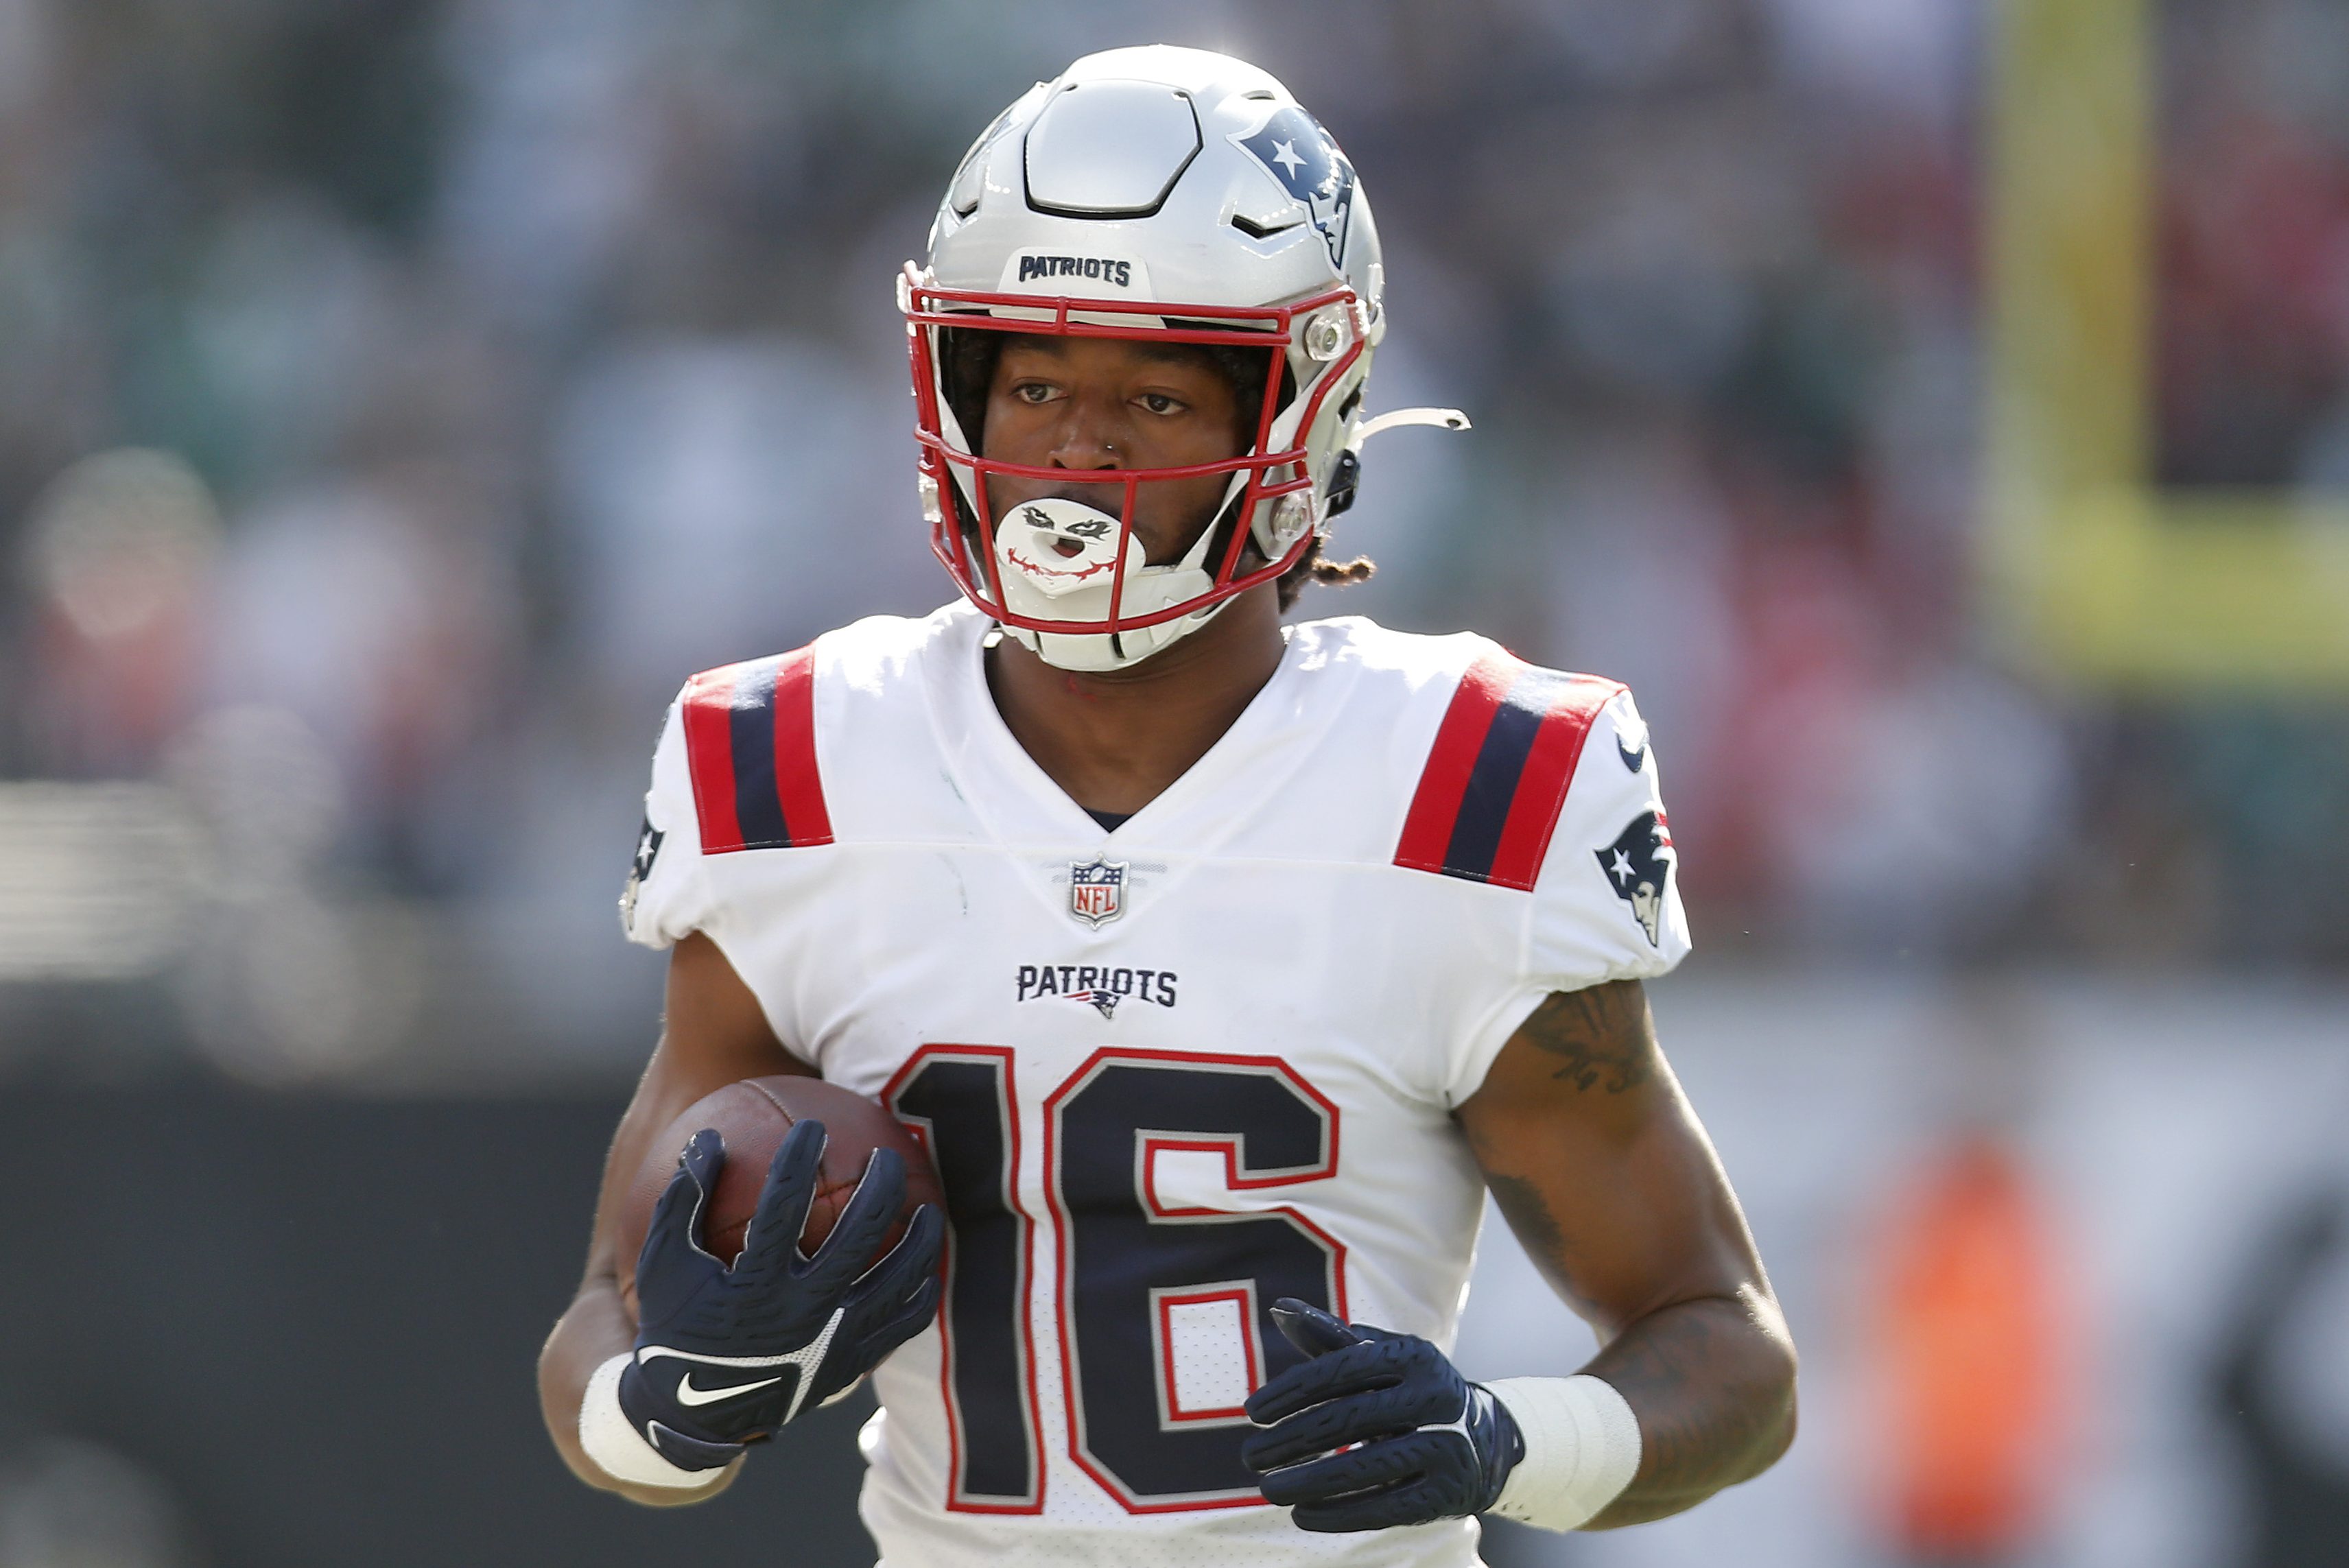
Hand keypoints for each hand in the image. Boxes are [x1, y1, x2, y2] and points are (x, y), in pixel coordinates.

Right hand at [617, 1119, 944, 1472]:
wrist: (696, 1413)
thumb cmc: (677, 1323)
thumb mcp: (664, 1264)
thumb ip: (683, 1199)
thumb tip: (708, 1136)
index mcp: (753, 1286)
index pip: (783, 1206)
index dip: (798, 1160)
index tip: (812, 1126)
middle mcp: (800, 1314)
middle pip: (858, 1236)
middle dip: (879, 1185)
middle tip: (886, 1155)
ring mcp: (831, 1343)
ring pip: (895, 1281)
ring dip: (918, 1239)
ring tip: (928, 1207)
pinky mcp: (851, 1365)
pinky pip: (902, 1325)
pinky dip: (920, 1294)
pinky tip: (928, 1269)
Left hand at [1242, 1298, 1523, 1531]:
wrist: (1485, 1439)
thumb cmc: (1409, 1390)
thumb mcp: (1379, 1357)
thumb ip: (1328, 1336)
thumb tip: (1279, 1308)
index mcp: (1414, 1356)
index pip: (1342, 1369)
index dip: (1292, 1391)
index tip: (1251, 1412)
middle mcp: (1434, 1398)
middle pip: (1349, 1419)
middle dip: (1291, 1440)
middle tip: (1249, 1456)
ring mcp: (1445, 1447)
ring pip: (1365, 1468)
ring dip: (1308, 1482)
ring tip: (1268, 1489)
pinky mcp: (1446, 1493)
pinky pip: (1385, 1508)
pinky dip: (1339, 1514)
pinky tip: (1303, 1516)